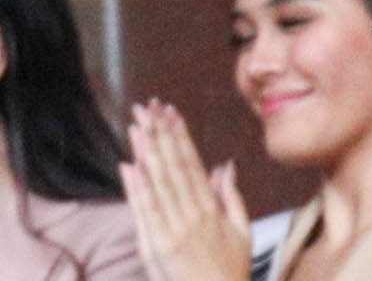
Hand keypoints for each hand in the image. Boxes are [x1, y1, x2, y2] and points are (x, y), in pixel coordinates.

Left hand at [122, 101, 251, 280]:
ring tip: (137, 125)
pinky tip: (129, 165)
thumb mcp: (242, 233)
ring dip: (147, 152)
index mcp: (212, 210)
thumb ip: (231, 197)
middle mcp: (192, 216)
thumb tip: (225, 165)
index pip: (193, 165)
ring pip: (159, 183)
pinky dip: (137, 187)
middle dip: (160, 134)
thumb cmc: (230, 273)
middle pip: (173, 167)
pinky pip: (146, 212)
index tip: (172, 113)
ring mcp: (173, 231)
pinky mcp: (157, 247)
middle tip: (148, 108)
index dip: (181, 137)